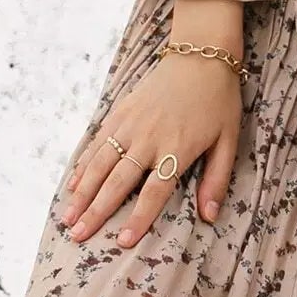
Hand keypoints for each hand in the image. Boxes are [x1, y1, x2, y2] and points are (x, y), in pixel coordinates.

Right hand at [59, 46, 242, 245]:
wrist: (201, 54)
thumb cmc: (219, 101)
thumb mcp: (228, 140)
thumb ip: (217, 179)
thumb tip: (210, 216)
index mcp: (177, 148)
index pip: (155, 191)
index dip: (139, 217)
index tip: (123, 241)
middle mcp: (149, 138)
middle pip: (119, 181)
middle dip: (97, 211)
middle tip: (79, 236)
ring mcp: (131, 124)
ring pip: (101, 163)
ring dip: (82, 192)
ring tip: (68, 218)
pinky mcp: (120, 111)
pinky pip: (98, 142)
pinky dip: (83, 164)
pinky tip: (72, 184)